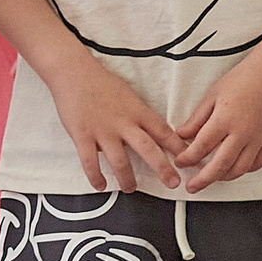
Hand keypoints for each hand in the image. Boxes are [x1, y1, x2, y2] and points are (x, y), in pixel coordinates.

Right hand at [48, 56, 183, 190]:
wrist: (72, 72)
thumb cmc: (99, 81)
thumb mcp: (128, 94)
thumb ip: (138, 113)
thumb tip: (150, 129)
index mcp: (137, 111)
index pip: (163, 131)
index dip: (178, 147)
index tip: (189, 159)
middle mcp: (123, 122)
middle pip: (148, 149)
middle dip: (163, 168)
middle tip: (172, 183)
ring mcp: (102, 131)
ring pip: (120, 161)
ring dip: (127, 179)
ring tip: (130, 188)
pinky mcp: (82, 136)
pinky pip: (90, 162)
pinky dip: (95, 177)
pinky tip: (100, 185)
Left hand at [174, 58, 261, 193]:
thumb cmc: (242, 81)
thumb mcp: (212, 95)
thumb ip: (196, 119)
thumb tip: (182, 135)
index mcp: (224, 119)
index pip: (201, 147)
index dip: (187, 159)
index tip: (181, 162)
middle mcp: (242, 133)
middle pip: (219, 166)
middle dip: (202, 180)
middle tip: (192, 186)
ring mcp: (258, 139)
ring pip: (238, 169)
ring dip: (222, 177)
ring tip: (212, 177)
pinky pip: (256, 164)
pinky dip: (244, 170)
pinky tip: (234, 168)